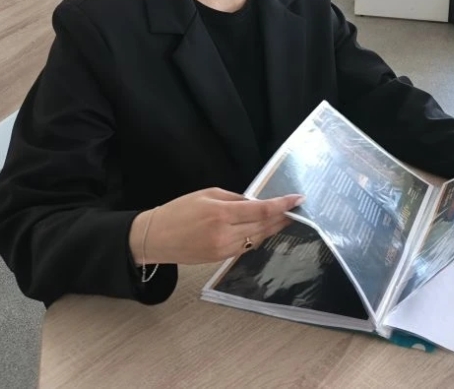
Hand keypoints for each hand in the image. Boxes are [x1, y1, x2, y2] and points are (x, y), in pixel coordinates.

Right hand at [129, 188, 304, 264]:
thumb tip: (256, 203)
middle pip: (264, 227)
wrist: (154, 237)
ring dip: (273, 229)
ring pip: (257, 239)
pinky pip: (245, 247)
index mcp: (222, 213)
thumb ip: (235, 199)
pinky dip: (257, 237)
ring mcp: (223, 250)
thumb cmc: (179, 210)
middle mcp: (225, 234)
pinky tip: (264, 230)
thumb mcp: (208, 194)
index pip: (261, 210)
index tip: (298, 199)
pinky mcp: (219, 259)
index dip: (282, 205)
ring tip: (285, 219)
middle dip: (282, 218)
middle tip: (297, 210)